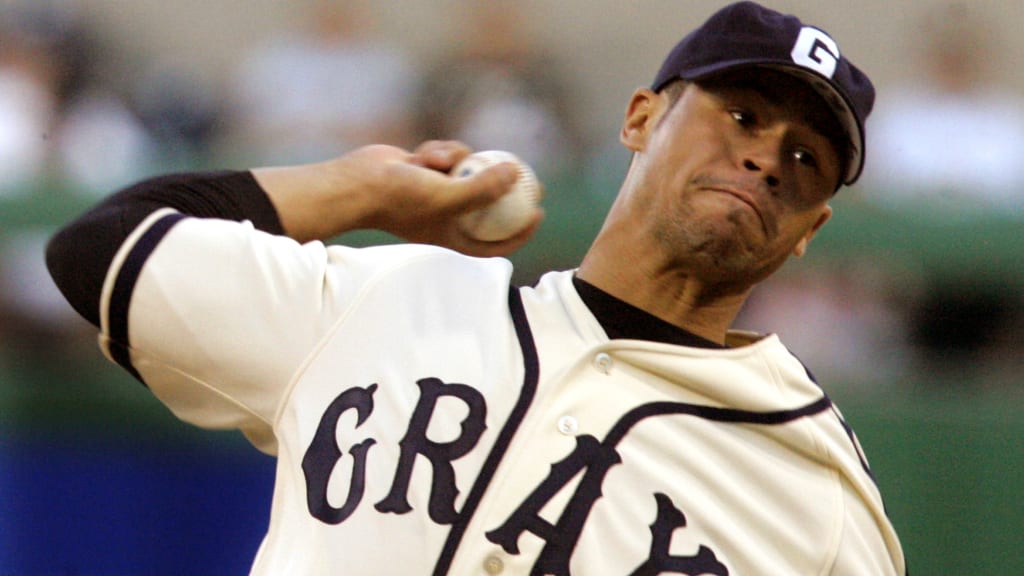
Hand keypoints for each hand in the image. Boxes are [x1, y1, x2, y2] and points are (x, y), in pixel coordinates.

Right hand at [257, 140, 543, 256]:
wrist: (357, 182)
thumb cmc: (400, 199)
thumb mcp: (448, 197)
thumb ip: (484, 188)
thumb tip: (518, 174)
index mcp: (452, 236)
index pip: (494, 241)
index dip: (520, 231)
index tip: (538, 213)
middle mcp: (447, 216)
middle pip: (489, 205)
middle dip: (510, 189)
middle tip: (531, 176)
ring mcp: (437, 191)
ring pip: (468, 169)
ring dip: (457, 160)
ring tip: (438, 162)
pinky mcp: (427, 169)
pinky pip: (449, 154)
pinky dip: (440, 150)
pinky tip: (421, 153)